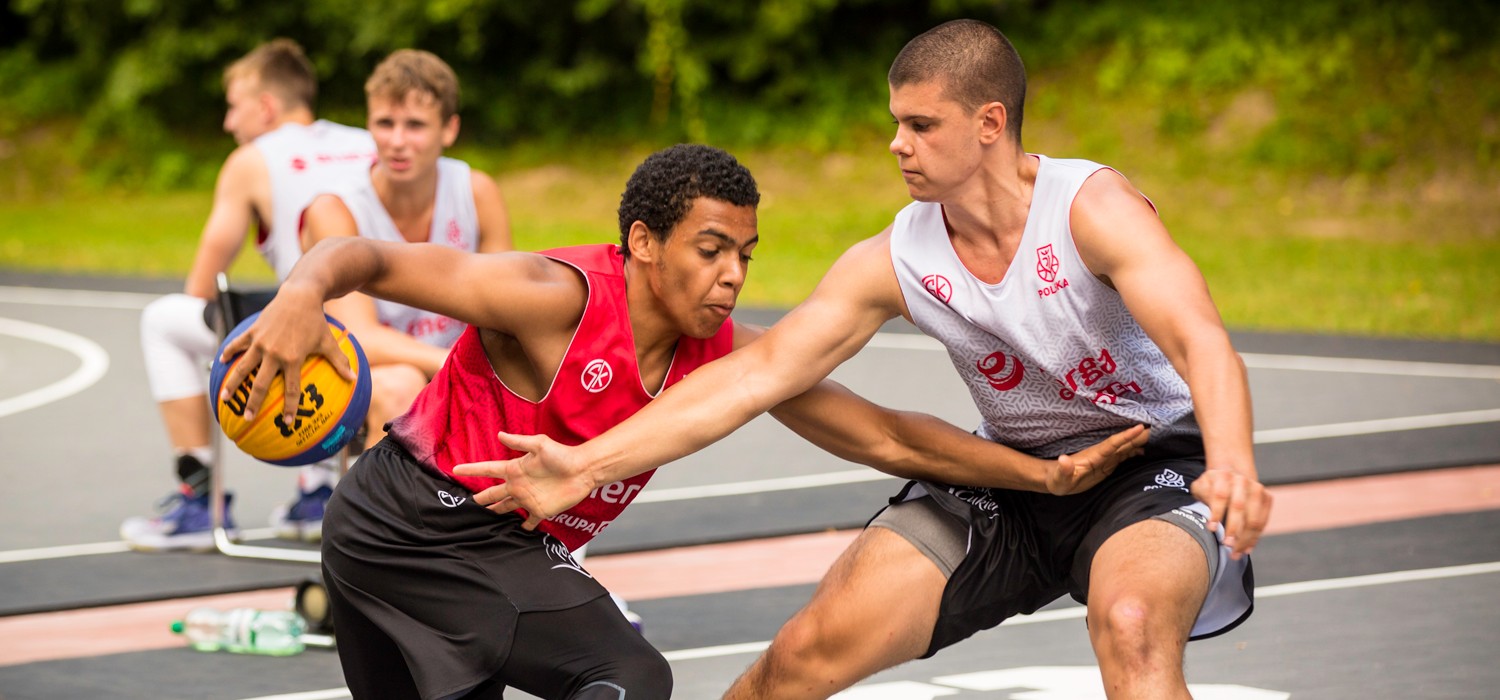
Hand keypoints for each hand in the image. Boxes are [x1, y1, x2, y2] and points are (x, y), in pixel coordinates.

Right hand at [216, 288, 353, 425]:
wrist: (300, 295)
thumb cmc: (316, 321)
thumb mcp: (329, 341)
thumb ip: (339, 361)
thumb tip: (354, 378)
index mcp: (293, 358)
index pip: (291, 389)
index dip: (290, 407)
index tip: (288, 422)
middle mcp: (274, 353)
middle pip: (260, 384)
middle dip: (252, 403)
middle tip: (247, 418)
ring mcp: (261, 342)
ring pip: (243, 367)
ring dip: (232, 383)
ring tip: (224, 398)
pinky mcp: (253, 331)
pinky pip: (237, 344)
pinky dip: (229, 352)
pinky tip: (221, 363)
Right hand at [453, 432, 595, 530]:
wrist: (582, 470)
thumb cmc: (562, 455)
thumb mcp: (539, 444)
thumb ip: (519, 441)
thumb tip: (499, 434)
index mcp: (515, 469)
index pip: (488, 470)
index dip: (472, 470)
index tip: (455, 470)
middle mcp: (518, 485)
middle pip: (493, 493)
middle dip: (480, 499)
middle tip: (466, 505)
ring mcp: (528, 499)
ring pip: (505, 507)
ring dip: (495, 513)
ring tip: (482, 520)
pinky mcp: (540, 510)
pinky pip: (527, 521)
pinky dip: (521, 527)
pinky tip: (514, 533)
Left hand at [1045, 424, 1149, 495]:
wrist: (1055, 480)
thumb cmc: (1057, 480)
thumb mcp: (1059, 478)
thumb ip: (1064, 470)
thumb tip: (1064, 461)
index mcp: (1094, 455)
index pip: (1113, 443)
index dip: (1126, 436)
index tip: (1140, 427)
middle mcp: (1102, 454)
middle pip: (1124, 443)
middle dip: (1140, 436)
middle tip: (1158, 429)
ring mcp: (1105, 459)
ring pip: (1125, 448)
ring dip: (1139, 442)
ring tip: (1157, 437)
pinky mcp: (1106, 465)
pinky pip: (1123, 456)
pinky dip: (1134, 452)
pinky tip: (1143, 451)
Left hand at [1190, 468, 1272, 559]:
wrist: (1233, 474)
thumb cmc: (1212, 486)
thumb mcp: (1201, 486)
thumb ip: (1200, 496)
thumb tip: (1203, 515)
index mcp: (1223, 476)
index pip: (1220, 495)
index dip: (1216, 513)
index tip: (1212, 529)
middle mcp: (1242, 480)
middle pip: (1239, 507)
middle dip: (1233, 529)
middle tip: (1227, 545)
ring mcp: (1257, 489)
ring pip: (1254, 517)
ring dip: (1245, 538)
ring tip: (1236, 553)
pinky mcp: (1267, 497)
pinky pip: (1263, 521)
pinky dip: (1255, 537)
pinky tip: (1247, 548)